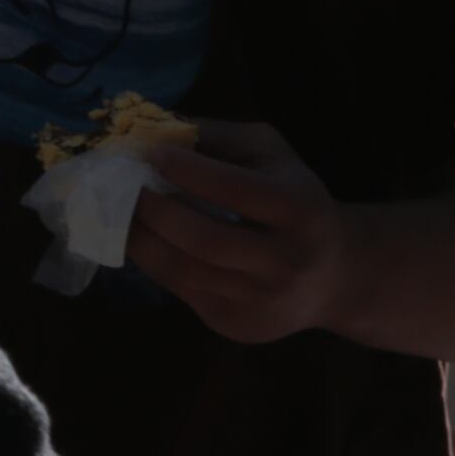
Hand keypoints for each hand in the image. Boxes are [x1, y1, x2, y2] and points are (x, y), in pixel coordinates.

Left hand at [126, 118, 358, 343]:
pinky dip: (152, 261)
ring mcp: (260, 300)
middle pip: (204, 239)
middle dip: (153, 209)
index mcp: (301, 212)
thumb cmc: (296, 204)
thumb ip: (221, 139)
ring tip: (119, 212)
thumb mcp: (275, 158)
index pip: (236, 191)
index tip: (149, 152)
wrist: (335, 277)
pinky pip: (179, 290)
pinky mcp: (235, 323)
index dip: (187, 170)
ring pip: (182, 271)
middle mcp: (286, 262)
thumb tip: (155, 132)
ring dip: (140, 238)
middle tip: (122, 186)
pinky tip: (142, 239)